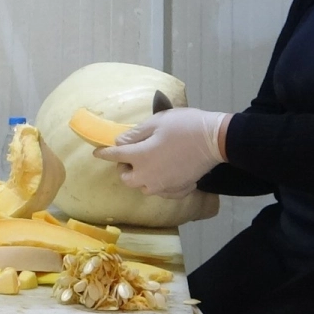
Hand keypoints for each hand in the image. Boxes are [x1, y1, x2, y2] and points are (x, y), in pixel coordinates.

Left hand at [93, 107, 228, 197]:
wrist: (215, 140)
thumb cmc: (184, 126)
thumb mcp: (157, 122)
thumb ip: (135, 134)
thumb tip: (122, 142)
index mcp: (140, 157)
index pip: (115, 156)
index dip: (104, 153)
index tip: (97, 153)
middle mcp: (148, 176)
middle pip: (127, 178)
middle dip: (125, 168)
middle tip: (133, 155)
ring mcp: (163, 186)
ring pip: (143, 187)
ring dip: (142, 177)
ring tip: (150, 164)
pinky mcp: (178, 189)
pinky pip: (162, 191)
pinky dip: (160, 184)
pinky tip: (167, 173)